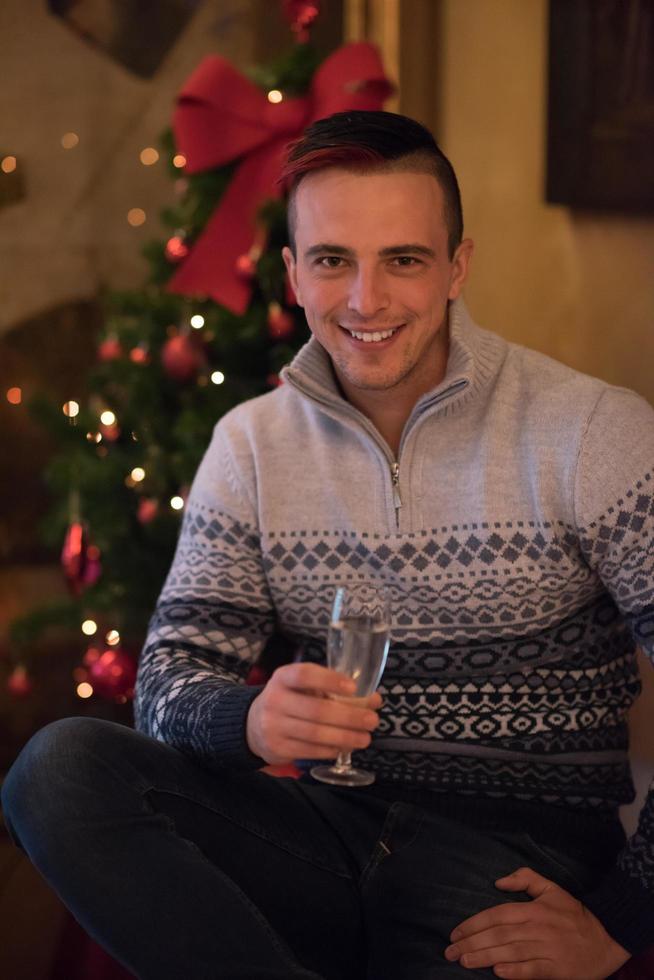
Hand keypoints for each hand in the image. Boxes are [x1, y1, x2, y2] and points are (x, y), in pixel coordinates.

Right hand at [246, 662, 380, 764]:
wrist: (253, 725)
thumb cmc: (289, 701)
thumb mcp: (303, 687)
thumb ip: (334, 690)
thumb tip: (373, 700)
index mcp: (283, 678)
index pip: (304, 675)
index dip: (329, 680)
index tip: (354, 688)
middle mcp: (275, 700)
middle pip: (316, 710)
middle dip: (349, 717)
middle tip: (372, 720)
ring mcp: (273, 726)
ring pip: (315, 734)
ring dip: (345, 737)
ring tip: (365, 738)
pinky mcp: (277, 748)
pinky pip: (310, 751)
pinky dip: (331, 750)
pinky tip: (345, 747)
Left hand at [444, 867, 630, 977]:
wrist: (608, 936)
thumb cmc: (574, 913)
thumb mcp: (551, 888)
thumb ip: (525, 879)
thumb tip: (497, 882)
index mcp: (533, 909)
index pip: (496, 915)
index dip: (473, 923)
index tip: (455, 933)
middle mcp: (537, 928)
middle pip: (498, 935)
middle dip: (471, 943)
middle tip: (450, 951)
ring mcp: (547, 948)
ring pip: (510, 952)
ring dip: (485, 957)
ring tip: (464, 962)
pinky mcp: (557, 969)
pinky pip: (533, 970)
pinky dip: (515, 971)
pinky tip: (497, 972)